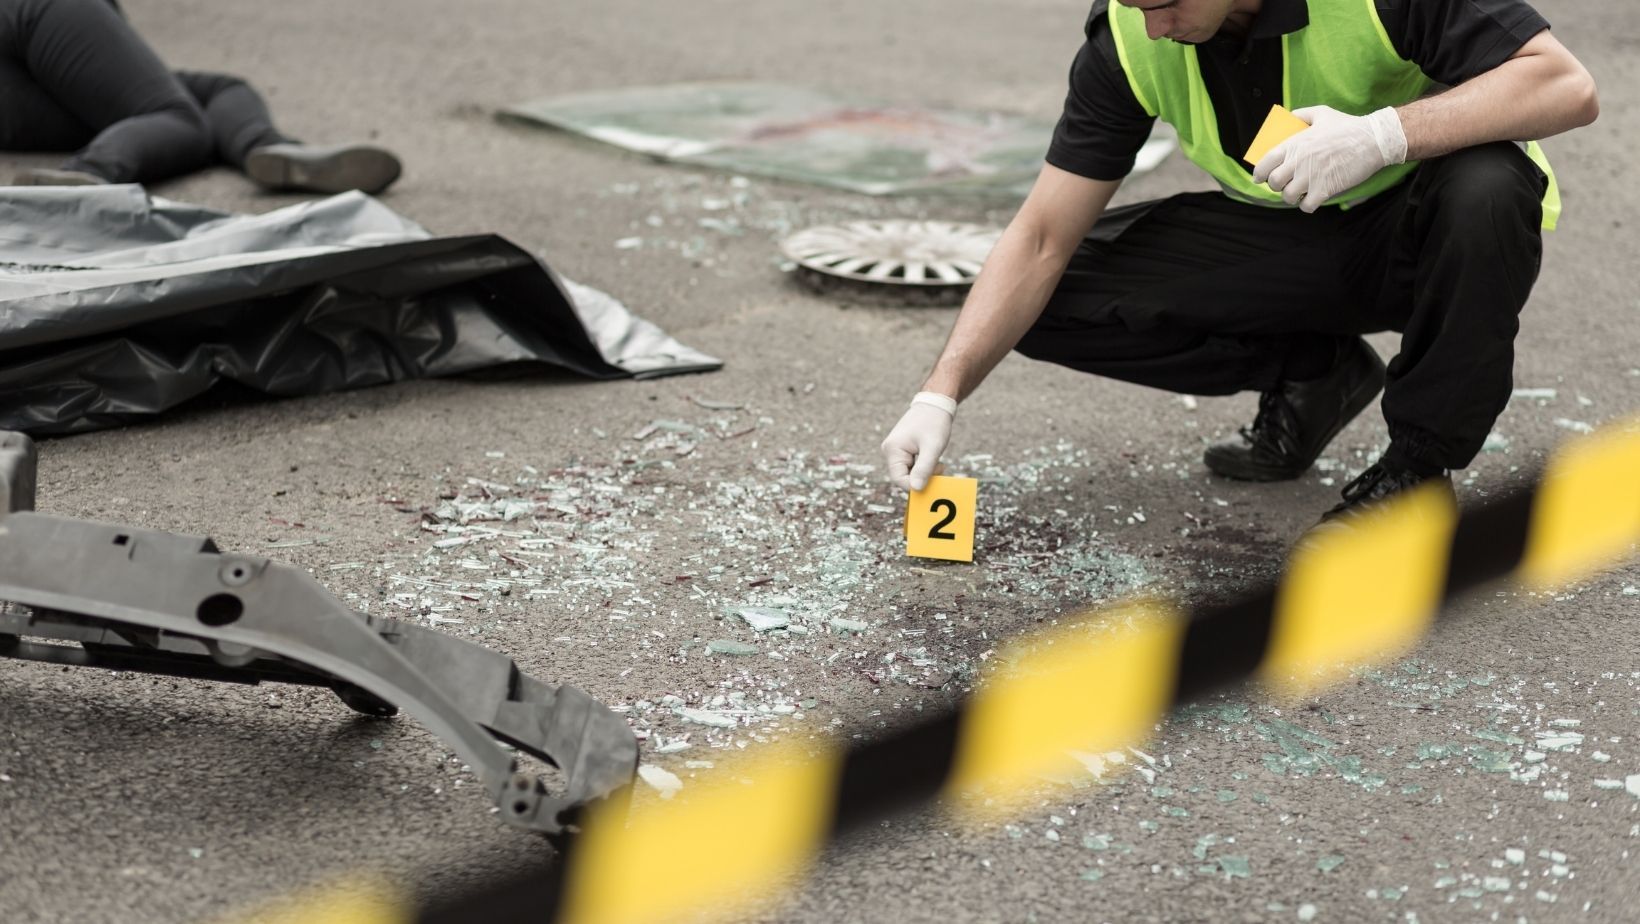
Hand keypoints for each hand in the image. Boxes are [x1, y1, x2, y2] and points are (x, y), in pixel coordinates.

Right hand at [882, 400, 952, 490]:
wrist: (935, 404)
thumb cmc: (934, 422)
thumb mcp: (932, 447)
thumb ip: (924, 469)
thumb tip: (916, 489)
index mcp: (893, 450)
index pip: (899, 479)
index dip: (916, 484)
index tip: (935, 479)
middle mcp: (890, 451)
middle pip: (903, 477)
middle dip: (922, 477)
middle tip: (940, 467)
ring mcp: (895, 450)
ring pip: (908, 472)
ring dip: (924, 472)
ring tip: (938, 461)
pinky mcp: (903, 450)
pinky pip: (911, 466)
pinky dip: (923, 466)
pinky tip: (933, 459)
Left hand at [1253, 106, 1406, 212]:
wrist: (1374, 140)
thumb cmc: (1347, 126)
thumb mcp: (1322, 112)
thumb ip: (1301, 114)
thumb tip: (1288, 118)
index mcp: (1294, 144)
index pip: (1264, 164)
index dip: (1259, 174)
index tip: (1260, 178)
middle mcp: (1299, 162)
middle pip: (1274, 183)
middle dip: (1277, 186)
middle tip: (1285, 184)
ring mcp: (1311, 177)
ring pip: (1288, 197)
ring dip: (1292, 196)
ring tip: (1300, 191)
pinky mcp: (1325, 189)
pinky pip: (1306, 206)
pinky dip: (1307, 205)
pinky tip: (1312, 198)